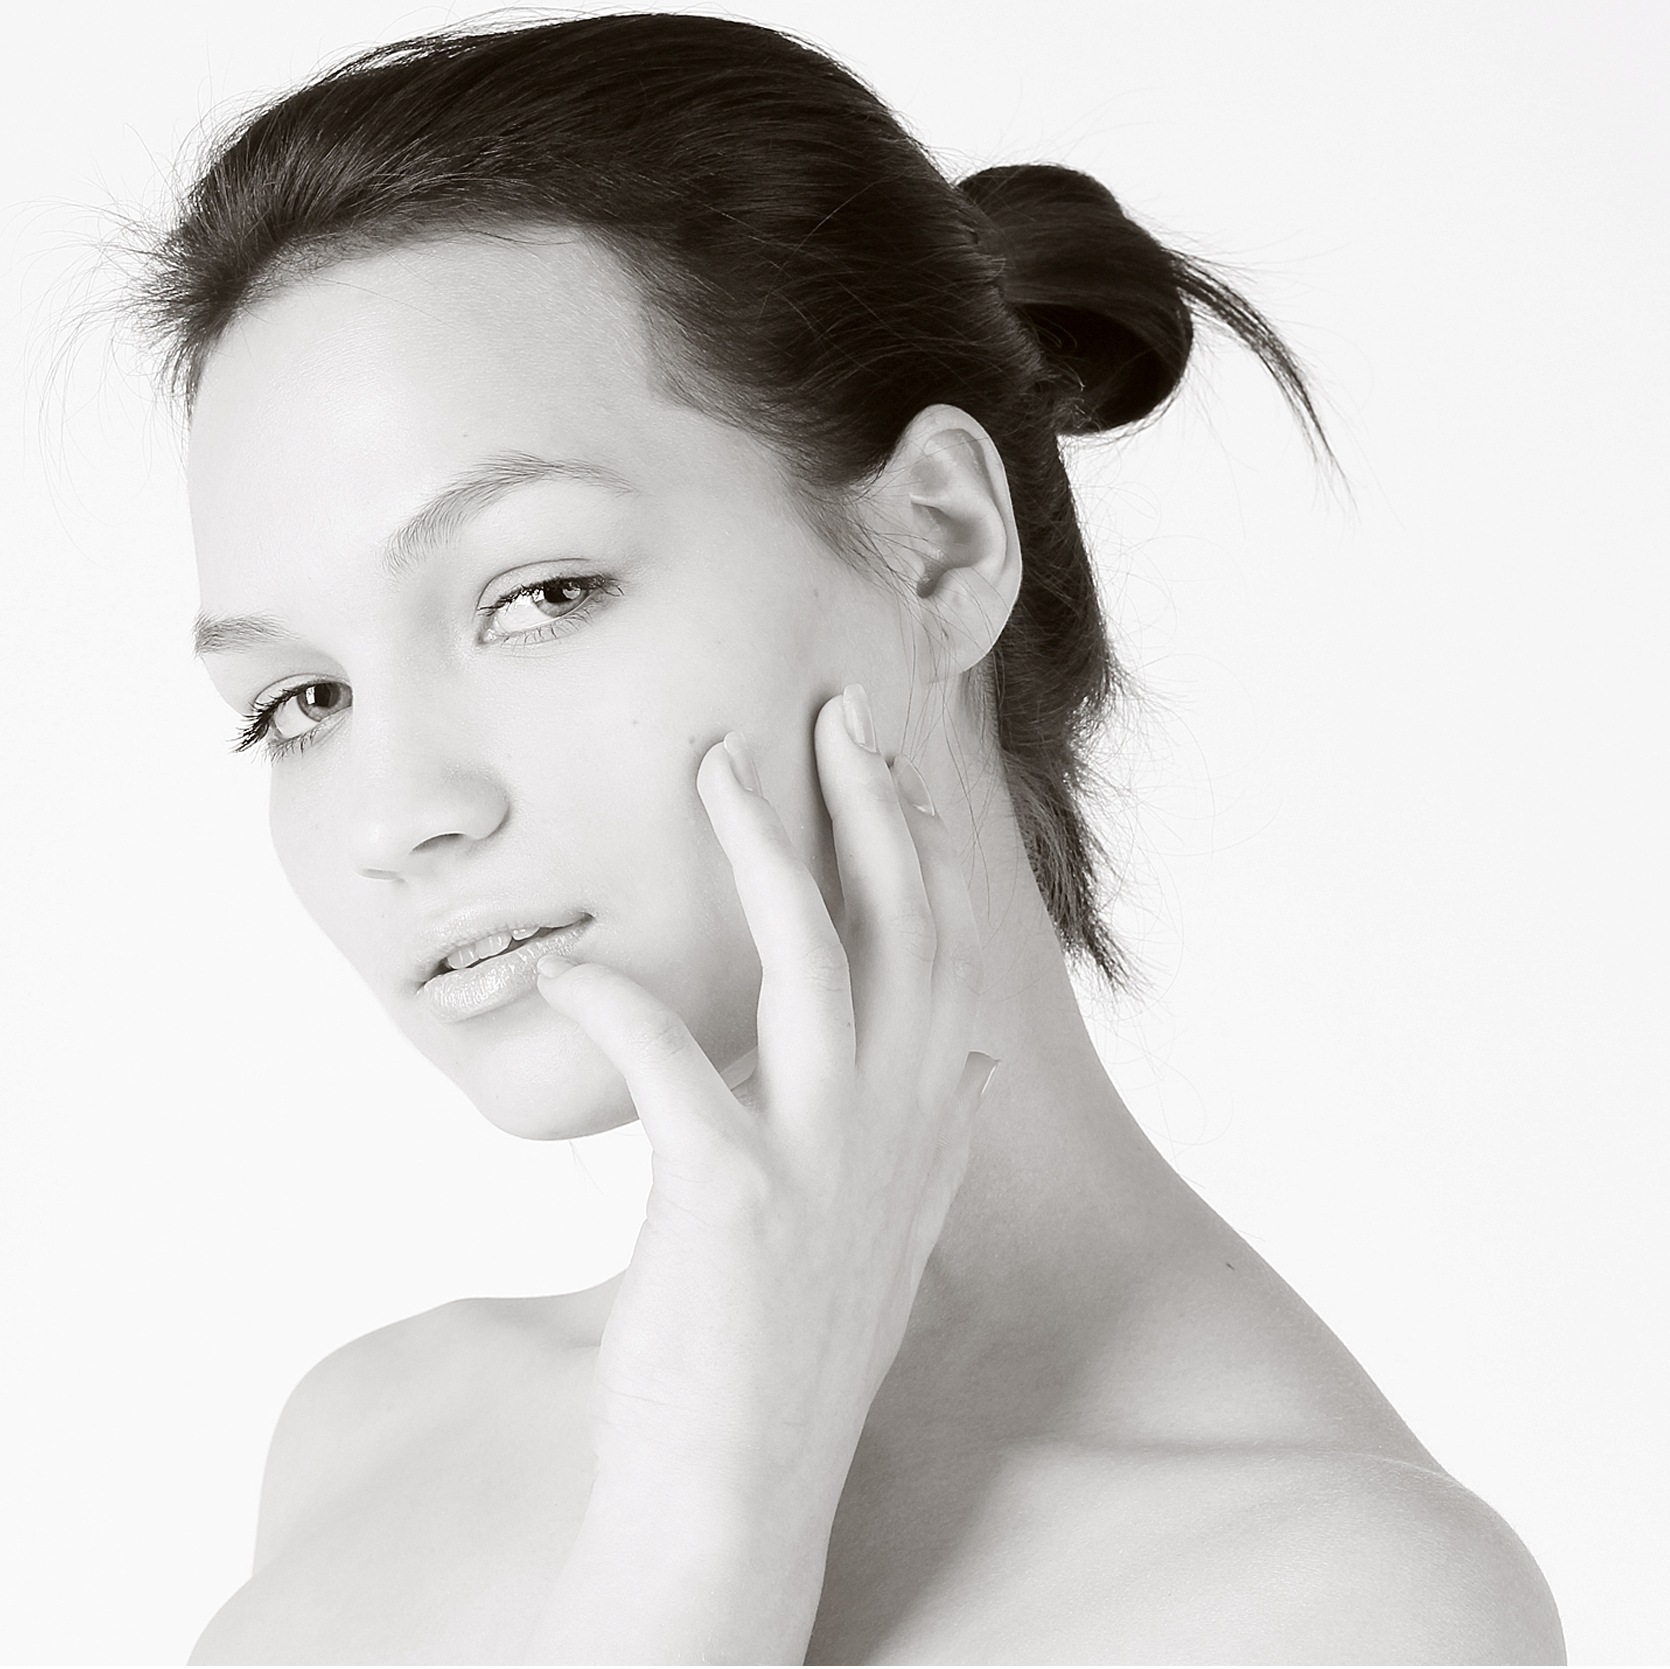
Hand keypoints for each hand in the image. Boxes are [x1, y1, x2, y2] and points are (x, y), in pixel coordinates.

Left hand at [535, 684, 993, 1521]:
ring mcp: (824, 1163)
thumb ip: (932, 1133)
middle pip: (903, 925)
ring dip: (769, 854)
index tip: (893, 762)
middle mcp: (897, 1128)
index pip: (947, 950)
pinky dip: (619, 1003)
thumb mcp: (892, 1227)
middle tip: (832, 709)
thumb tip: (962, 1057)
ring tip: (717, 767)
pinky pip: (672, 1069)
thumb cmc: (795, 1347)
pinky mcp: (733, 1204)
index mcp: (926, 1125)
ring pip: (814, 962)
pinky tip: (568, 967)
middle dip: (870, 805)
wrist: (738, 1493)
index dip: (925, 847)